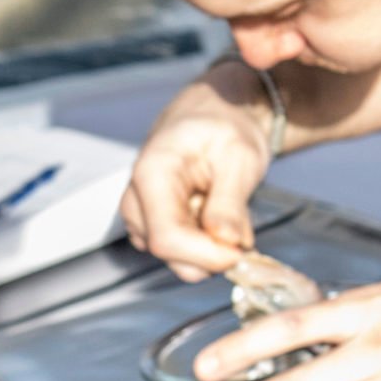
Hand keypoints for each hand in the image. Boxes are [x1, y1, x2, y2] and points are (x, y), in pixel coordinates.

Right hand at [121, 68, 276, 280]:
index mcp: (151, 176)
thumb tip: (227, 241)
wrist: (215, 120)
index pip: (167, 238)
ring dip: (216, 247)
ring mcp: (145, 218)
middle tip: (242, 223)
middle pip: (171, 254)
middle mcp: (138, 201)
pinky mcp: (158, 228)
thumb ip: (230, 201)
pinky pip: (188, 255)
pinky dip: (214, 245)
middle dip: (214, 252)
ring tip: (229, 210)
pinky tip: (222, 217)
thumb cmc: (224, 130)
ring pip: (181, 260)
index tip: (240, 251)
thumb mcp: (239, 156)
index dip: (207, 255)